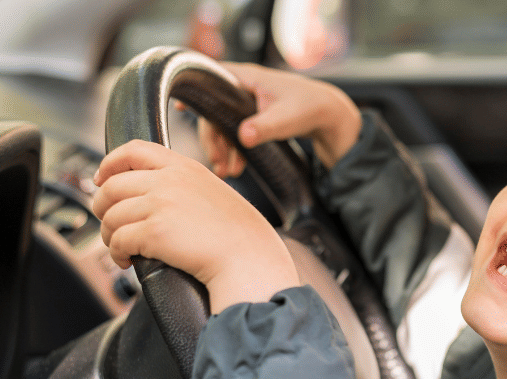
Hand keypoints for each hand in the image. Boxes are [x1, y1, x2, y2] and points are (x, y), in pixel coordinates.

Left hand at [92, 140, 299, 313]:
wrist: (250, 259)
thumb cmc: (239, 235)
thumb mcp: (213, 193)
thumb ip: (183, 186)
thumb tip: (150, 196)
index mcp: (184, 168)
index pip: (133, 150)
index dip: (109, 164)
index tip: (101, 179)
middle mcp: (169, 181)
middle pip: (112, 186)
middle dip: (102, 206)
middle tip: (109, 223)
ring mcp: (160, 205)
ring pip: (111, 215)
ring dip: (109, 235)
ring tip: (120, 248)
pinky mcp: (154, 232)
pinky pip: (118, 240)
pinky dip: (117, 253)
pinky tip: (127, 260)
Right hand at [194, 62, 361, 177]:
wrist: (327, 113)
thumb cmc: (308, 107)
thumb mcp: (286, 118)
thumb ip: (265, 127)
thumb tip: (244, 137)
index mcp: (244, 77)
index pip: (208, 80)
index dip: (192, 94)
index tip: (178, 107)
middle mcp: (239, 87)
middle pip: (213, 111)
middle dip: (214, 140)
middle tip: (219, 164)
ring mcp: (243, 102)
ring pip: (222, 125)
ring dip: (223, 149)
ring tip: (228, 172)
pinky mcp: (250, 117)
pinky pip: (233, 132)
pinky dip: (233, 150)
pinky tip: (236, 168)